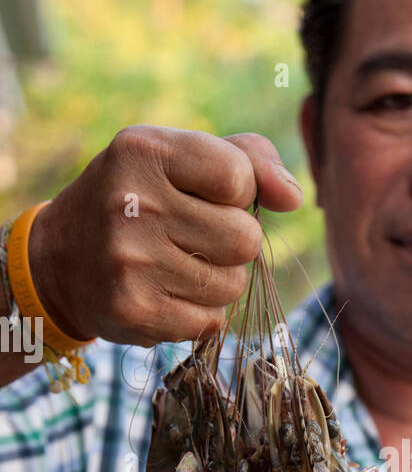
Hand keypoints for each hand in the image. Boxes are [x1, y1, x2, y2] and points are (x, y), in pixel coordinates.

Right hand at [26, 126, 302, 345]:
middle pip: (246, 239)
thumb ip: (248, 160)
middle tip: (191, 236)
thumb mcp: (180, 159)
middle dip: (233, 243)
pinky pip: (212, 321)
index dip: (239, 193)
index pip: (239, 176)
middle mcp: (131, 203)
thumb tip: (293, 197)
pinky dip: (199, 314)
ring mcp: (130, 261)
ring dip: (217, 280)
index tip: (208, 196)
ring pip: (233, 284)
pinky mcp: (135, 311)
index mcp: (144, 150)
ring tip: (174, 265)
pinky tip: (164, 294)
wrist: (59, 262)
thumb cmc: (139, 199)